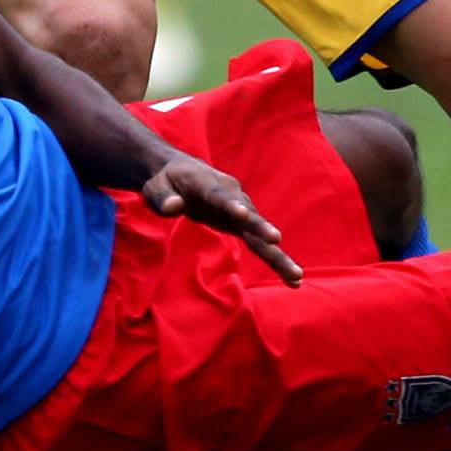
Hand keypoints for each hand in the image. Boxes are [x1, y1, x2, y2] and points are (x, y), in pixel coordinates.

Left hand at [143, 156, 302, 285]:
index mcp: (207, 184)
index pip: (220, 196)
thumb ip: (163, 198)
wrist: (182, 172)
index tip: (243, 214)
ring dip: (277, 253)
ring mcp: (241, 208)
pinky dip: (276, 258)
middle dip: (262, 228)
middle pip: (249, 215)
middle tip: (276, 240)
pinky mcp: (243, 222)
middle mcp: (231, 195)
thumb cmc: (165, 182)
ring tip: (295, 276)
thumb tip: (174, 207)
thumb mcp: (155, 188)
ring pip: (261, 232)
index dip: (231, 205)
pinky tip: (292, 278)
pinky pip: (260, 242)